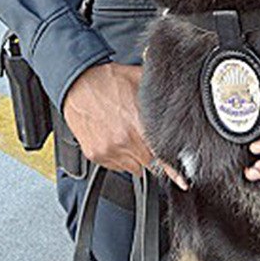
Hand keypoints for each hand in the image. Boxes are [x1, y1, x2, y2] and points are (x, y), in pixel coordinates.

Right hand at [62, 62, 186, 188]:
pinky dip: (119, 156)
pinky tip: (115, 138)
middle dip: (151, 153)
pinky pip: (115, 166)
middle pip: (149, 163)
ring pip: (133, 167)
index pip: (162, 157)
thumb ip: (159, 95)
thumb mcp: (140, 80)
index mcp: (138, 124)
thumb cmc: (108, 81)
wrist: (77, 84)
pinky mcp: (96, 155)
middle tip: (143, 136)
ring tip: (127, 134)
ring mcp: (108, 150)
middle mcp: (124, 141)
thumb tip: (178, 98)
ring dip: (135, 156)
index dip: (174, 170)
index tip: (182, 180)